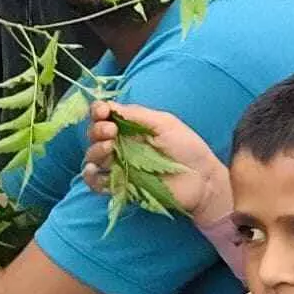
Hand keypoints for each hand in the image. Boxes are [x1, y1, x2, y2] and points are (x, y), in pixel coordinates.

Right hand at [84, 101, 229, 233]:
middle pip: (95, 135)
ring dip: (95, 151)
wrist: (201, 180)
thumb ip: (137, 115)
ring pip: (93, 158)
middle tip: (111, 131)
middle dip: (97, 130)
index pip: (105, 116)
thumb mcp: (164, 123)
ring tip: (109, 148)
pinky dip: (91, 177)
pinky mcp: (122, 187)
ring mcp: (120, 166)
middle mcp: (122, 145)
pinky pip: (97, 183)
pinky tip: (96, 171)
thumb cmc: (188, 148)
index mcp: (131, 127)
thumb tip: (109, 105)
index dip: (98, 112)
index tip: (102, 111)